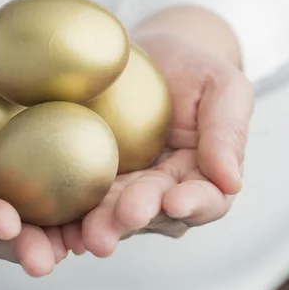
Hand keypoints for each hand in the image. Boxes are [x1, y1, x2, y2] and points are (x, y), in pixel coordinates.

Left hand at [64, 7, 254, 256]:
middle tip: (122, 218)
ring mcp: (124, 190)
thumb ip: (228, 131)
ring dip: (102, 225)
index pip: (205, 198)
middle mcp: (163, 191)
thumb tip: (231, 181)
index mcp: (201, 174)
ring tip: (88, 232)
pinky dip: (69, 217)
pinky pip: (80, 201)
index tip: (175, 201)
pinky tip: (57, 224)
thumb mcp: (222, 86)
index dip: (193, 203)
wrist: (146, 57)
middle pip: (154, 214)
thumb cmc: (192, 69)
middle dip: (137, 218)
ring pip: (114, 215)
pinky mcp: (89, 180)